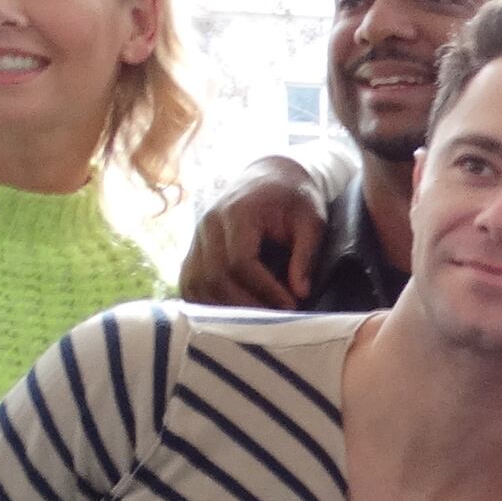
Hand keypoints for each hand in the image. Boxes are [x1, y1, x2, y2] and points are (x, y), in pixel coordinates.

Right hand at [177, 158, 330, 310]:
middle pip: (215, 277)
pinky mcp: (193, 252)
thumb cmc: (293, 198)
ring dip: (225, 311)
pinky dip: (207, 306)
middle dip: (247, 305)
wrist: (268, 178)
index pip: (240, 260)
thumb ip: (306, 254)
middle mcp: (208, 225)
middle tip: (276, 321)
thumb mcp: (311, 219)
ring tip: (258, 322)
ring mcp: (196, 238)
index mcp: (237, 212)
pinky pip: (190, 285)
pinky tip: (232, 318)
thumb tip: (300, 292)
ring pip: (198, 285)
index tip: (292, 306)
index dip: (265, 289)